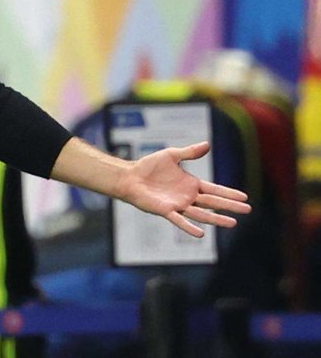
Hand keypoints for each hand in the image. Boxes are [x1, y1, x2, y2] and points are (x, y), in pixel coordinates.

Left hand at [115, 141, 250, 237]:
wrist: (130, 176)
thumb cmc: (149, 166)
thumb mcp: (171, 155)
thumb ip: (189, 152)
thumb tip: (207, 144)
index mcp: (191, 184)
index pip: (214, 189)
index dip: (229, 193)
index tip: (244, 197)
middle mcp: (188, 197)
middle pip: (213, 203)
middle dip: (230, 206)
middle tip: (247, 210)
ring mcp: (178, 205)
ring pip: (201, 214)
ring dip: (217, 219)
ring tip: (233, 223)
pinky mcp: (166, 210)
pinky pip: (180, 220)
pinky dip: (189, 227)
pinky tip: (201, 234)